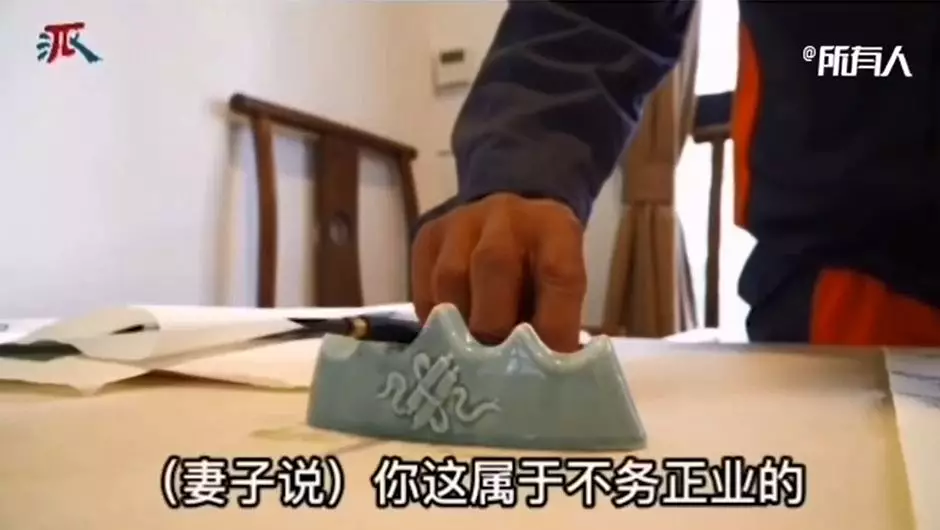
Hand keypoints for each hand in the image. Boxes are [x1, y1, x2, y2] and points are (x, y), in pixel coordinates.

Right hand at [411, 193, 586, 351]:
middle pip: (494, 266)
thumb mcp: (559, 285)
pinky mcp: (428, 235)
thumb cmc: (538, 268)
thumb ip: (555, 322)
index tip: (546, 368)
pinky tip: (445, 335)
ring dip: (456, 326)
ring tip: (464, 357)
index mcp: (556, 229)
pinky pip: (423, 283)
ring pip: (450, 277)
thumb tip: (545, 376)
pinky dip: (432, 319)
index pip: (558, 276)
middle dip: (493, 325)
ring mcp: (463, 221)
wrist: (509, 219)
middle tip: (493, 366)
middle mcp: (508, 216)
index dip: (554, 326)